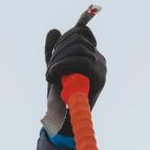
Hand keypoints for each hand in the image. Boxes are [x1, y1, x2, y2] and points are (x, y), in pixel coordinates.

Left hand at [42, 21, 106, 135]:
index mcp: (91, 53)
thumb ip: (53, 49)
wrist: (65, 118)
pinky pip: (82, 63)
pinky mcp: (99, 78)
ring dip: (58, 60)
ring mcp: (101, 68)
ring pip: (78, 49)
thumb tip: (53, 31)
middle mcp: (99, 58)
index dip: (65, 36)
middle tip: (49, 69)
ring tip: (50, 75)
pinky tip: (52, 75)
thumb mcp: (54, 67)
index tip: (55, 52)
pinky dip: (63, 66)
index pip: (81, 31)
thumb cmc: (60, 93)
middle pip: (77, 38)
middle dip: (58, 50)